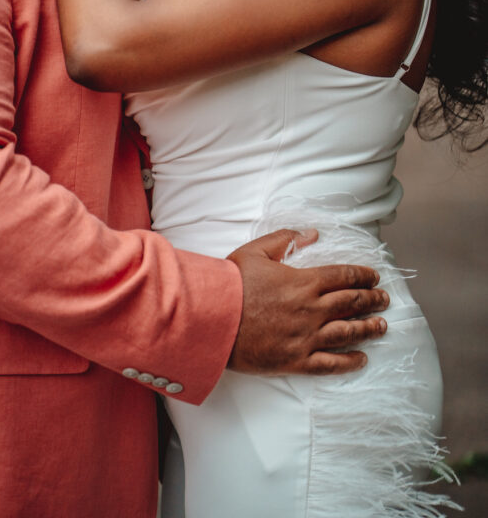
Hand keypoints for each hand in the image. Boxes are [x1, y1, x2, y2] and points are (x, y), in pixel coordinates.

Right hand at [227, 229, 388, 375]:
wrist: (213, 319)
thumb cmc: (232, 284)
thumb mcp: (256, 251)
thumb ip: (286, 239)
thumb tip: (312, 234)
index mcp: (304, 282)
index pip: (344, 276)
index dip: (363, 276)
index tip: (375, 277)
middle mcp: (311, 310)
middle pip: (352, 303)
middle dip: (372, 300)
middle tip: (385, 299)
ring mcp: (306, 337)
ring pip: (348, 333)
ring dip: (368, 328)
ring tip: (382, 325)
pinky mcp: (296, 361)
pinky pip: (331, 364)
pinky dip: (350, 362)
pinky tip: (362, 359)